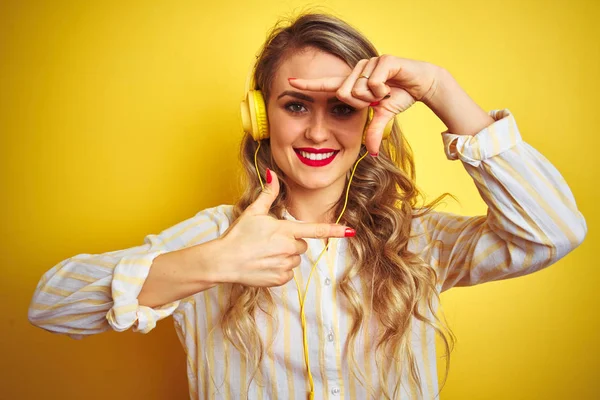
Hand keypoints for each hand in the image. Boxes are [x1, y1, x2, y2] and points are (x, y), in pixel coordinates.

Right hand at [216, 170, 352, 286]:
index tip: (351, 231)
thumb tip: (273, 174)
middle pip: (302, 245)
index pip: (315, 230)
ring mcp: (285, 266)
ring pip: (295, 259)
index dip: (335, 230)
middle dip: (291, 242)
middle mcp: (288, 248)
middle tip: (270, 241)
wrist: (223, 261)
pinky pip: (287, 273)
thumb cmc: (238, 235)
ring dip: (285, 257)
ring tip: (265, 254)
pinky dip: (279, 270)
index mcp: (285, 230)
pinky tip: (264, 265)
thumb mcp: (253, 212)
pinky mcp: (280, 280)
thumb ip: (268, 194)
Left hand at [288, 55, 441, 154]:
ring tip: (387, 90)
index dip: (307, 84)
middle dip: (362, 102)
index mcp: (352, 83)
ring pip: (359, 89)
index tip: (288, 82)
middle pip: (344, 93)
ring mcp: (368, 63)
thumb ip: (373, 131)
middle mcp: (356, 71)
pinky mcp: (382, 60)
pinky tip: (393, 85)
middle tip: (378, 99)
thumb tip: (372, 152)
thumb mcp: (383, 116)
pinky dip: (385, 90)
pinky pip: (374, 83)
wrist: (422, 82)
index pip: (325, 85)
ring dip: (375, 96)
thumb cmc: (400, 96)